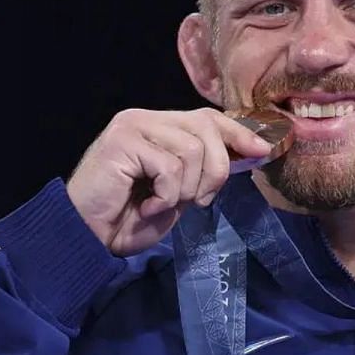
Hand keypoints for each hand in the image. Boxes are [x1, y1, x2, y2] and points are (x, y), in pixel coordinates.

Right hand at [65, 108, 277, 255]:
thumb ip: (204, 168)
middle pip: (207, 129)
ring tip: (163, 203)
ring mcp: (131, 126)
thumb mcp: (181, 190)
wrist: (91, 236)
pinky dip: (166, 196)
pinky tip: (147, 206)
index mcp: (160, 125)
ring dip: (186, 189)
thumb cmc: (133, 216)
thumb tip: (250, 151)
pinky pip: (169, 167)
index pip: (209, 118)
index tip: (263, 151)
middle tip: (197, 200)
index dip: (239, 133)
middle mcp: (146, 118)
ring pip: (192, 150)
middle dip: (215, 170)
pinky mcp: (121, 141)